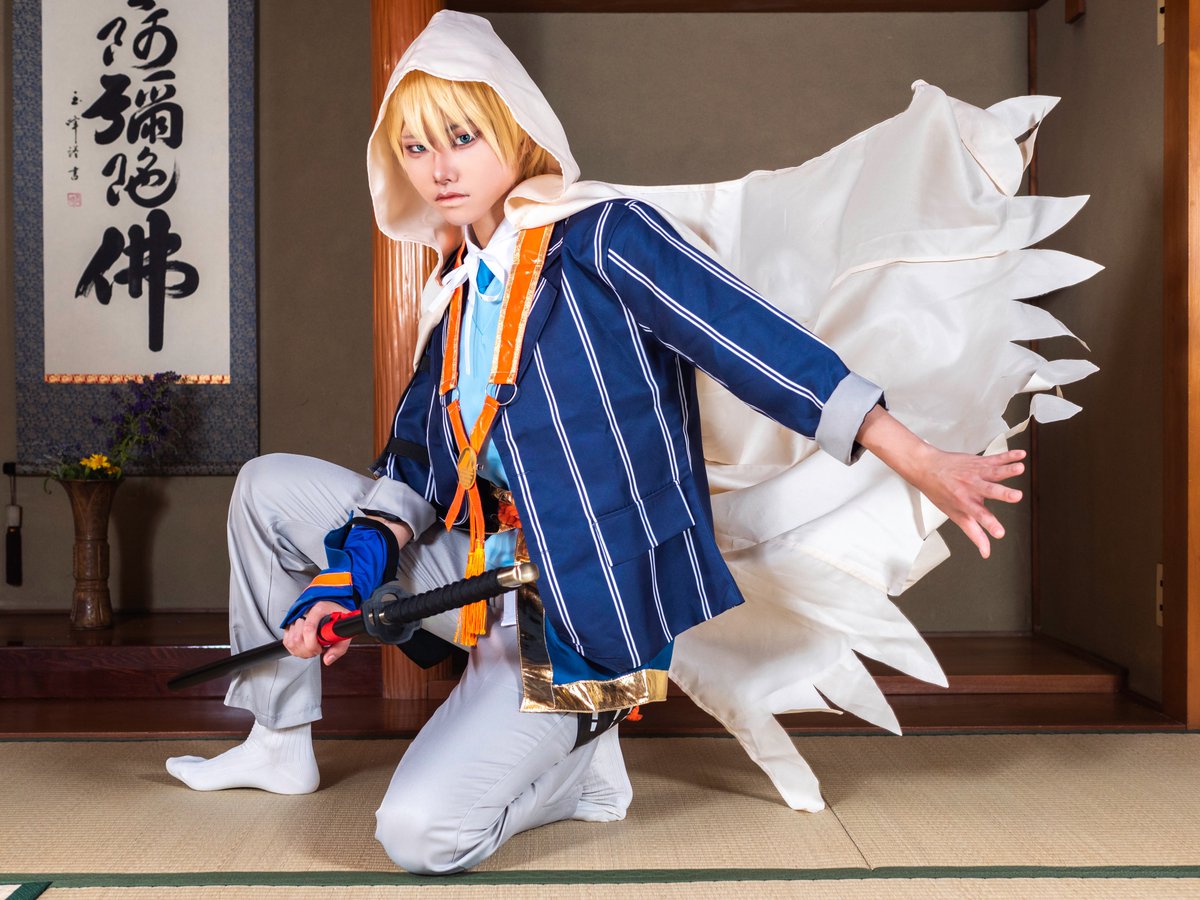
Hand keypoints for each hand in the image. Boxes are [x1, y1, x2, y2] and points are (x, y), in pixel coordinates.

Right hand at [283, 599, 354, 665]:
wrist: (334, 608)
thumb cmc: (340, 616)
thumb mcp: (346, 630)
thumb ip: (339, 647)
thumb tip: (328, 659)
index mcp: (319, 609)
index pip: (308, 629)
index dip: (312, 644)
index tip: (320, 649)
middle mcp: (305, 612)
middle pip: (297, 638)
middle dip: (308, 650)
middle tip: (318, 650)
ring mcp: (297, 618)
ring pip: (290, 641)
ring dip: (301, 651)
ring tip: (312, 648)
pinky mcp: (291, 625)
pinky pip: (286, 641)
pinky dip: (295, 649)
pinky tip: (305, 647)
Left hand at [854, 405, 1025, 558]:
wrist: (926, 467)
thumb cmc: (940, 492)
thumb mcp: (955, 515)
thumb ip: (974, 533)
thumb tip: (986, 552)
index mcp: (966, 502)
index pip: (979, 516)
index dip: (989, 525)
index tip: (999, 533)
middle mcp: (971, 487)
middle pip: (989, 491)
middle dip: (1003, 494)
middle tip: (1016, 496)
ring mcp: (976, 473)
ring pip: (993, 472)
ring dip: (1007, 470)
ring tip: (1019, 468)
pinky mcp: (979, 462)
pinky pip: (996, 458)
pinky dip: (1009, 456)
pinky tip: (1021, 455)